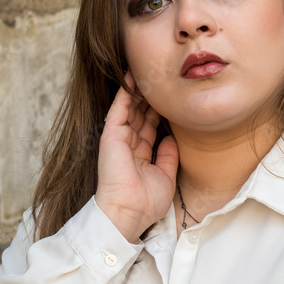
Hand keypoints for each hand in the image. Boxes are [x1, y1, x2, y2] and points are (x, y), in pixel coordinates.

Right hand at [95, 71, 178, 241]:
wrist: (128, 211)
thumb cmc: (146, 202)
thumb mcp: (166, 177)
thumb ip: (169, 157)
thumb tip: (172, 138)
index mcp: (140, 156)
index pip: (150, 127)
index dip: (159, 112)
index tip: (171, 98)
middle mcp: (129, 145)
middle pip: (141, 114)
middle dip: (151, 97)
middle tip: (162, 79)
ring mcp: (119, 139)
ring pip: (130, 108)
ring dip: (139, 91)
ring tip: (148, 72)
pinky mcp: (111, 135)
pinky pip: (119, 109)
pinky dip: (125, 93)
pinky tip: (132, 78)